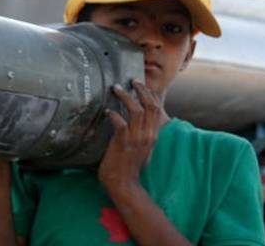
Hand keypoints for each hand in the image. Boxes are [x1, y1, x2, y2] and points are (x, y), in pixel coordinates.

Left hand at [98, 80, 169, 196]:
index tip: (142, 85)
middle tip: (132, 81)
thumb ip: (140, 134)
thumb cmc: (128, 166)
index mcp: (153, 135)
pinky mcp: (123, 142)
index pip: (157, 109)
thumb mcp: (140, 148)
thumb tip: (134, 122)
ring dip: (126, 97)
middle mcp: (148, 135)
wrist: (123, 183)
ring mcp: (136, 138)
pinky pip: (120, 122)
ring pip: (136, 110)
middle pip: (150, 106)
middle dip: (142, 90)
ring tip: (116, 88)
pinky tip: (107, 111)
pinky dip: (114, 114)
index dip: (150, 94)